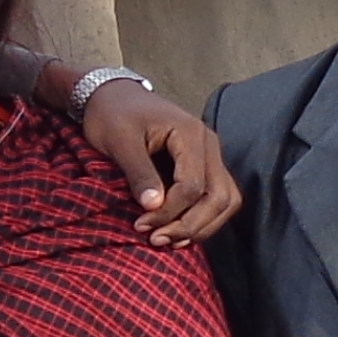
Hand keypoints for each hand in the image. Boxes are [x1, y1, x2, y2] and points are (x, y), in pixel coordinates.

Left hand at [78, 74, 241, 247]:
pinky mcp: (203, 166)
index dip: (170, 212)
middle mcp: (208, 144)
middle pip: (219, 197)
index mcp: (190, 133)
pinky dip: (203, 219)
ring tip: (169, 240)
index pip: (193, 186)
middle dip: (190, 225)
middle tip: (157, 240)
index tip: (140, 224)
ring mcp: (209, 155)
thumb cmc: (112, 115)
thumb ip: (138, 172)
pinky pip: (216, 198)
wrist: (112, 96)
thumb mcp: (119, 141)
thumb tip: (153, 206)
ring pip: (225, 201)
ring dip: (201, 226)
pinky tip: (177, 231)